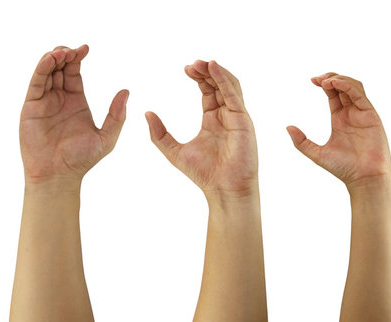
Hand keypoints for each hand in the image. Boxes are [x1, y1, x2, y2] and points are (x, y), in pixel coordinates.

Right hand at [20, 45, 128, 188]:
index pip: (75, 72)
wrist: (59, 175)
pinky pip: (36, 83)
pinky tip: (51, 59)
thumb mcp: (106, 137)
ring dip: (53, 58)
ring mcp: (44, 101)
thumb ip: (116, 115)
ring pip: (46, 72)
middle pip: (59, 68)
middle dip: (65, 54)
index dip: (78, 58)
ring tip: (63, 52)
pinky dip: (41, 69)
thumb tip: (126, 91)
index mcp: (76, 101)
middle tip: (75, 49)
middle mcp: (59, 98)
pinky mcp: (31, 107)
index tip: (86, 48)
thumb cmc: (82, 159)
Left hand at [146, 60, 257, 197]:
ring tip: (202, 62)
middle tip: (192, 63)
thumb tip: (147, 114)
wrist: (223, 189)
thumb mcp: (174, 151)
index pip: (208, 91)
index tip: (185, 68)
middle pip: (219, 85)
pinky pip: (234, 94)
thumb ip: (160, 134)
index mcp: (213, 120)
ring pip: (229, 85)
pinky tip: (213, 68)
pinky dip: (224, 79)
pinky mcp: (243, 120)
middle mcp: (227, 116)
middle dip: (206, 71)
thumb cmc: (204, 174)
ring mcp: (237, 117)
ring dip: (216, 71)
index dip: (198, 78)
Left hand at [286, 73, 390, 188]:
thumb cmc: (344, 168)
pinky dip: (348, 86)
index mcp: (340, 119)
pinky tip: (335, 84)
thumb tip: (287, 127)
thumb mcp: (317, 153)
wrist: (363, 178)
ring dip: (340, 79)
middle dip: (331, 78)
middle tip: (317, 79)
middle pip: (343, 86)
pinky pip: (360, 95)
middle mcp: (352, 113)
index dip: (324, 84)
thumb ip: (301, 142)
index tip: (312, 81)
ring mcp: (363, 113)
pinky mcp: (371, 116)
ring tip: (326, 81)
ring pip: (354, 86)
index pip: (333, 94)